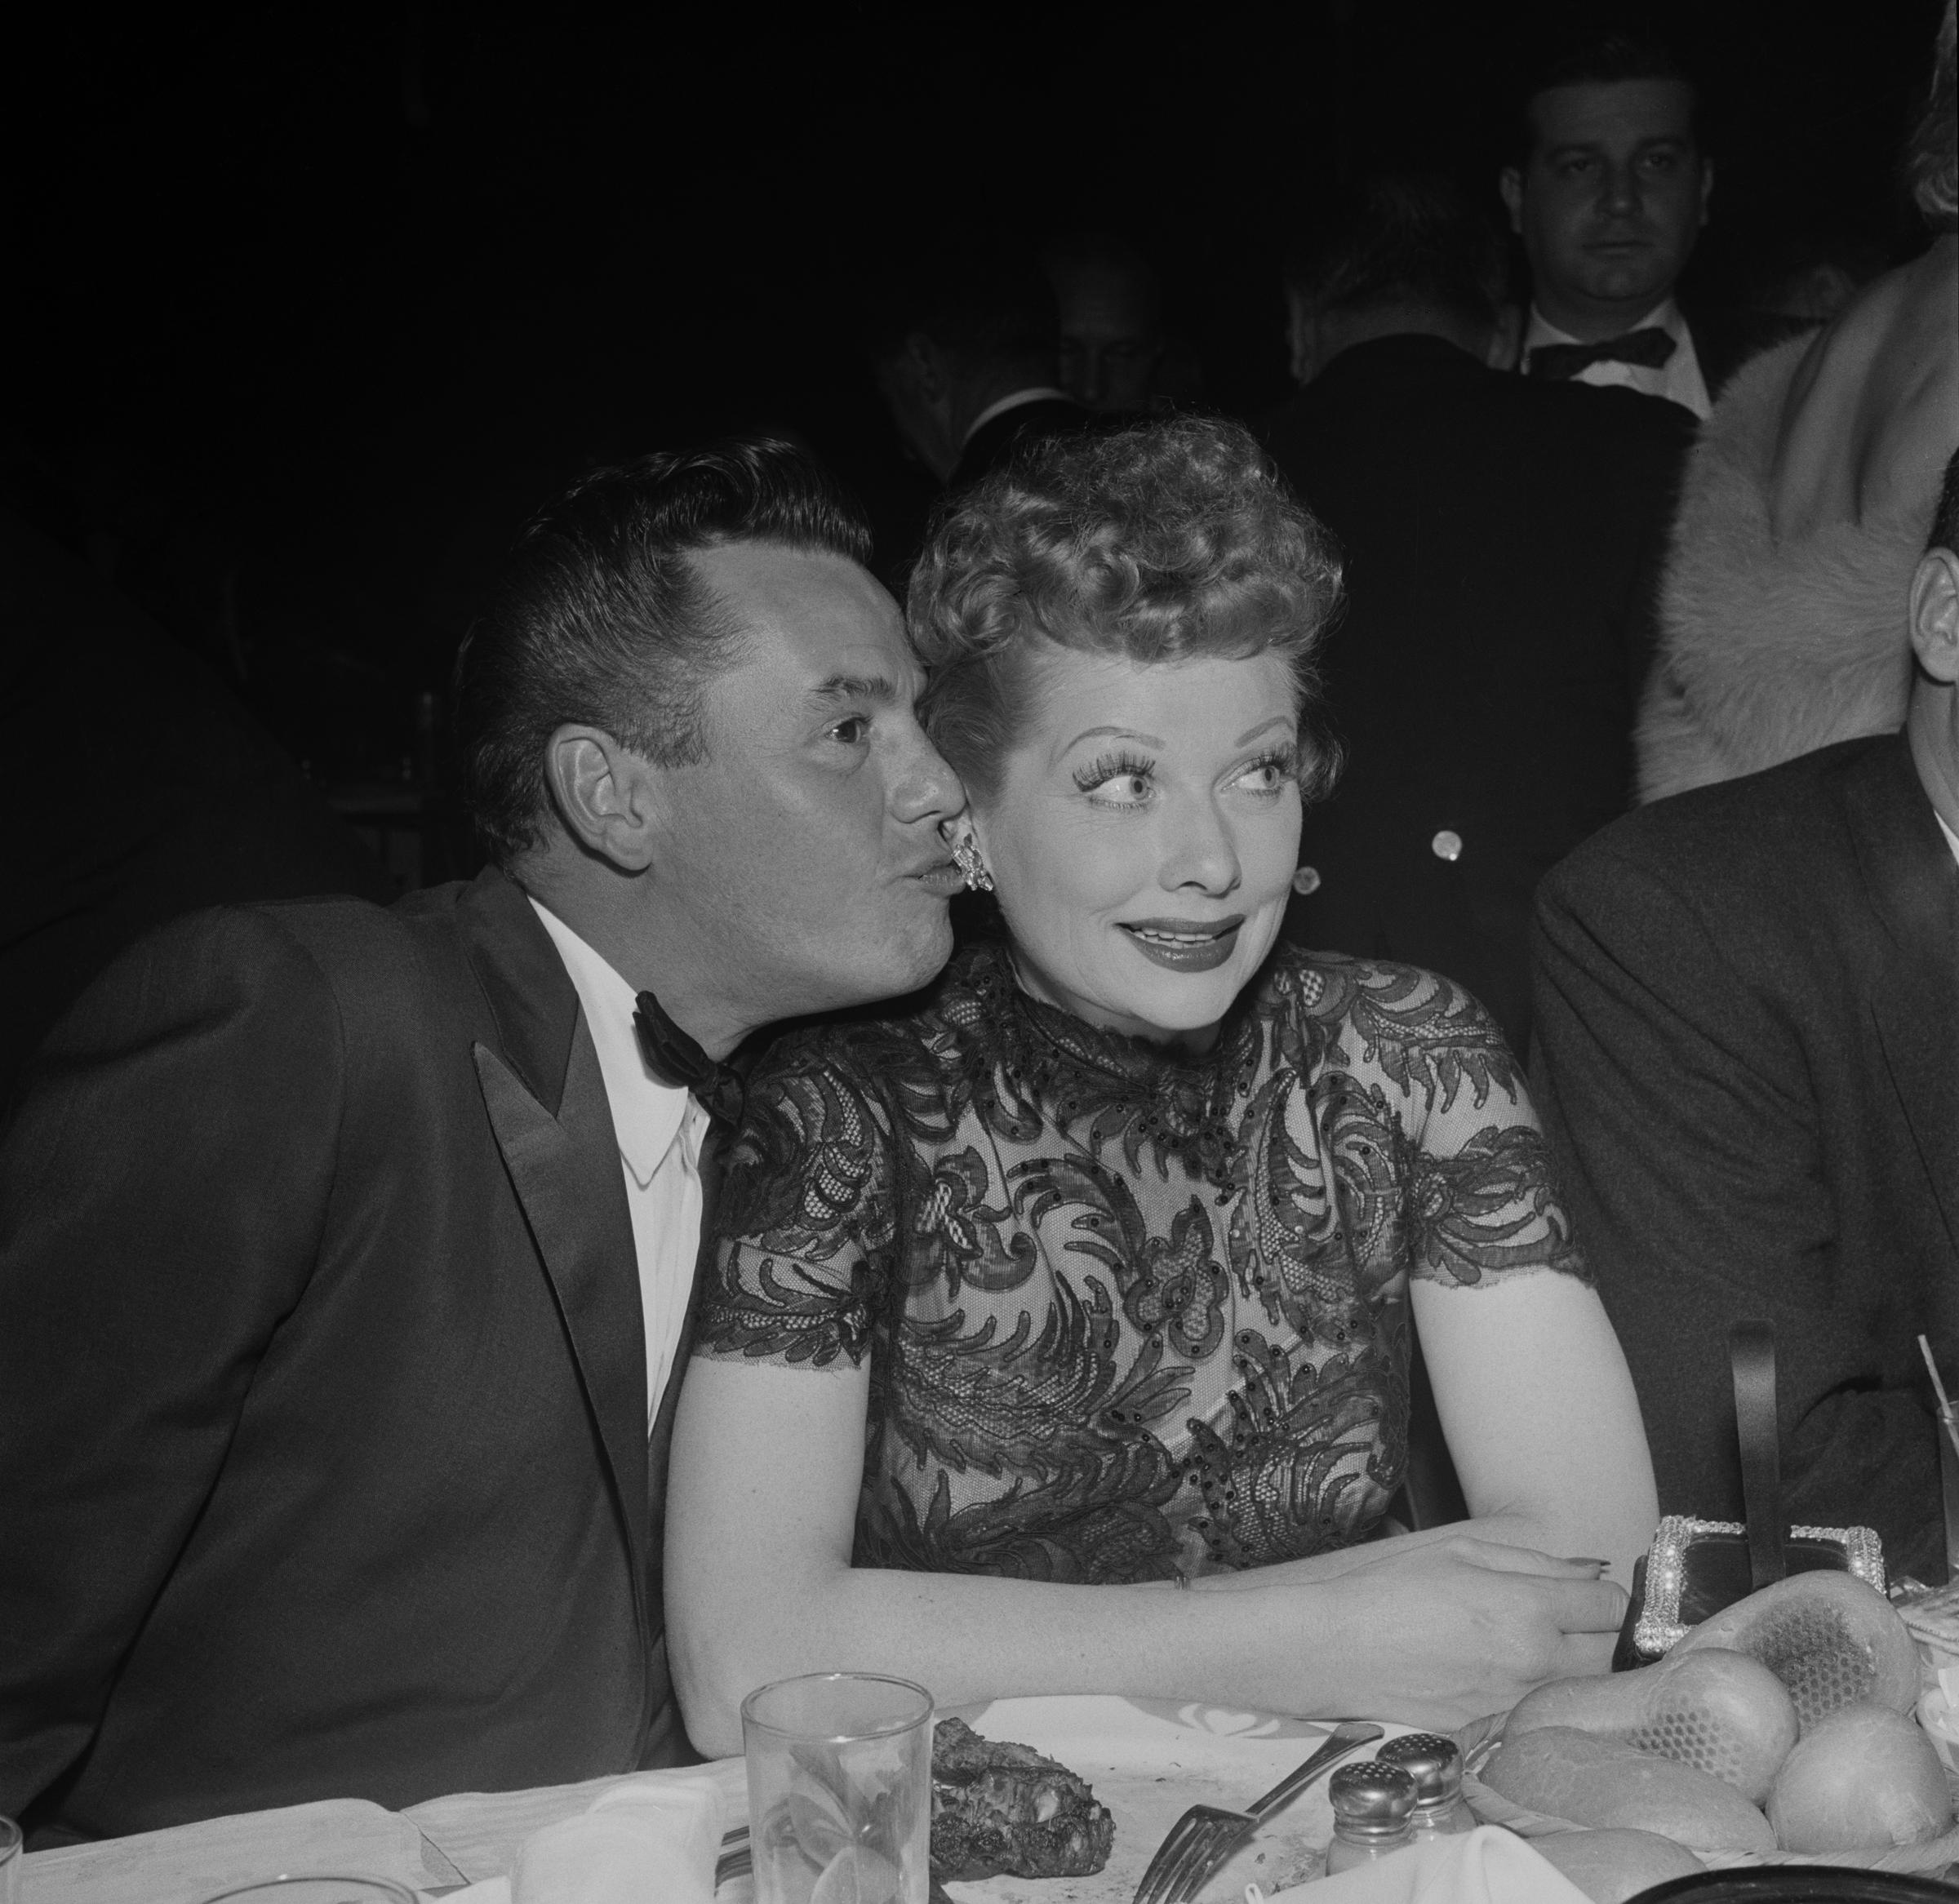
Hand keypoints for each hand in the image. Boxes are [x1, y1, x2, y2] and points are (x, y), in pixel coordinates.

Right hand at [1269, 1534, 1626, 1730]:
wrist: (1337, 1650)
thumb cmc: (1391, 1588)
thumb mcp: (1460, 1550)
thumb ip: (1534, 1562)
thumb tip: (1587, 1573)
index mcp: (1528, 1608)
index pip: (1612, 1607)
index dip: (1608, 1597)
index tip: (1589, 1595)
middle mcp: (1534, 1662)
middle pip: (1607, 1656)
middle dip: (1596, 1637)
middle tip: (1564, 1621)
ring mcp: (1516, 1704)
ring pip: (1575, 1688)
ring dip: (1566, 1668)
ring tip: (1522, 1646)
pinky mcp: (1495, 1731)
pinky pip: (1535, 1711)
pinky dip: (1529, 1695)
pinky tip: (1493, 1674)